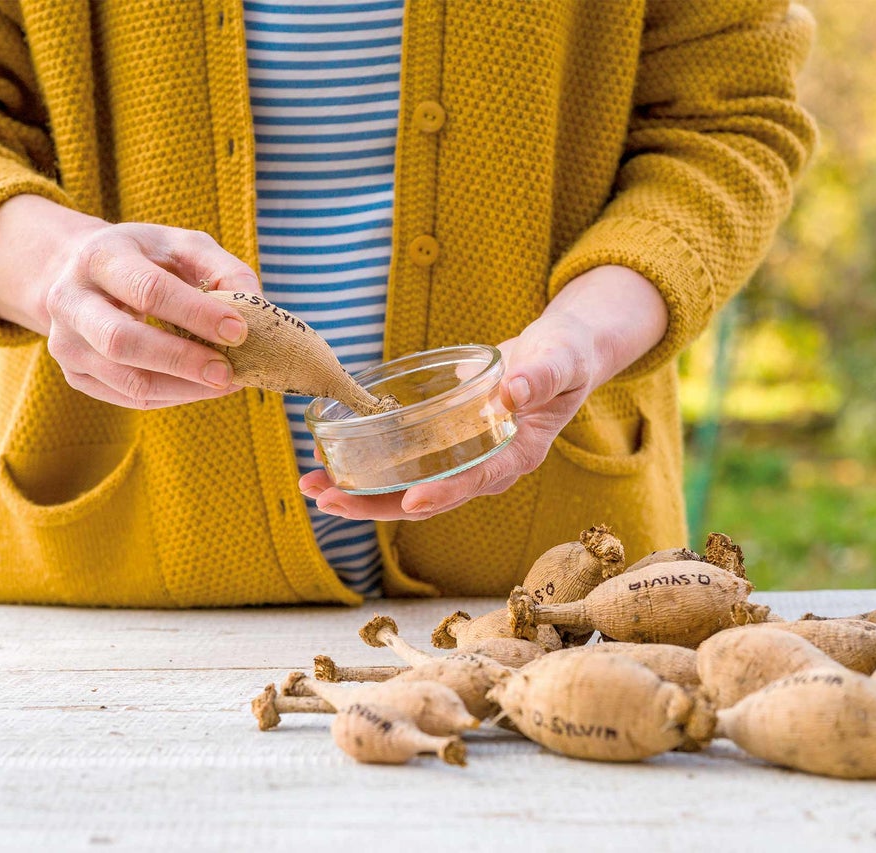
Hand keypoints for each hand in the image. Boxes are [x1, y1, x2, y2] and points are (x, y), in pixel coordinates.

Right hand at [0, 194, 261, 408]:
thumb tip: (256, 309)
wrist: (79, 272)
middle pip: (123, 342)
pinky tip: (199, 386)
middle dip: (183, 361)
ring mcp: (66, 343)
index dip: (196, 314)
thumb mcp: (182, 245)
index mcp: (99, 256)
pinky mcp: (75, 374)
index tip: (239, 331)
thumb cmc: (144, 257)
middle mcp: (70, 300)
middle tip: (230, 373)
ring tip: (225, 383)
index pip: (148, 291)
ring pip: (127, 381)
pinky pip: (128, 397)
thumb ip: (223, 270)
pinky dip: (172, 395)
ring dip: (183, 388)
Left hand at [298, 265, 668, 520]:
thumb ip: (541, 376)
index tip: (411, 501)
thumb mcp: (560, 361)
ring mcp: (460, 461)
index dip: (445, 492)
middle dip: (376, 504)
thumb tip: (514, 391)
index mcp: (516, 455)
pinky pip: (402, 467)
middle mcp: (484, 468)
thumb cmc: (563, 359)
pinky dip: (366, 470)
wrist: (557, 357)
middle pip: (428, 498)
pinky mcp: (442, 448)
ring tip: (312, 488)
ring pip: (406, 490)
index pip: (477, 480)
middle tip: (329, 499)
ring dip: (359, 494)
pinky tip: (327, 464)